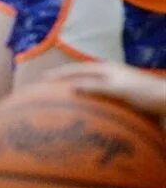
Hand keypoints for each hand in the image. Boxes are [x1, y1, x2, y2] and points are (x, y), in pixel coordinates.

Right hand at [47, 62, 165, 116]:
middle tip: (47, 90)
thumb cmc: (146, 94)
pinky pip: (98, 102)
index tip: (42, 79)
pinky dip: (88, 107)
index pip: (76, 69)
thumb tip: (71, 87)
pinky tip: (84, 119)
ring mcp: (115, 88)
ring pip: (89, 89)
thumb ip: (96, 87)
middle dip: (64, 82)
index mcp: (106, 69)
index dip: (58, 74)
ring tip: (61, 104)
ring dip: (75, 94)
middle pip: (81, 77)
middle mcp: (109, 76)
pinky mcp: (121, 100)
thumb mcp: (119, 89)